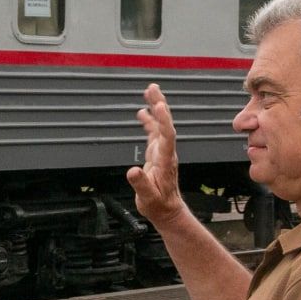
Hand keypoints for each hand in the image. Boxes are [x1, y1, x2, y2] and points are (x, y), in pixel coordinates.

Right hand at [126, 83, 188, 225]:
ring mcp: (162, 152)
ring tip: (150, 91)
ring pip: (160, 125)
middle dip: (159, 105)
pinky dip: (149, 120)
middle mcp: (166, 153)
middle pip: (165, 124)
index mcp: (165, 162)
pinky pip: (154, 132)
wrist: (167, 211)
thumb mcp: (148, 199)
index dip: (163, 121)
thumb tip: (133, 171)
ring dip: (155, 107)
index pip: (167, 137)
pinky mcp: (157, 153)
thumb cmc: (159, 206)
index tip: (158, 107)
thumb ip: (141, 184)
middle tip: (153, 89)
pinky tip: (143, 111)